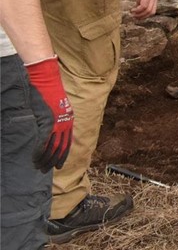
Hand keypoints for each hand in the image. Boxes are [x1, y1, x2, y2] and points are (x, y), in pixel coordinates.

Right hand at [24, 56, 73, 170]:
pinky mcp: (48, 120)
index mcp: (69, 120)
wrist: (46, 79)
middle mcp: (66, 122)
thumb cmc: (49, 91)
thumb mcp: (58, 106)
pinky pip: (45, 140)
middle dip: (53, 160)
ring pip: (53, 147)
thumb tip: (52, 129)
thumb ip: (57, 118)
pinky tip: (36, 157)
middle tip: (45, 170)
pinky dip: (40, 151)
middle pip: (61, 147)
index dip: (63, 156)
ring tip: (38, 166)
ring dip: (45, 158)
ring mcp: (57, 122)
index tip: (58, 165)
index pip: (68, 143)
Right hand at [128, 0, 157, 18]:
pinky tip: (133, 9)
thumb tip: (138, 4)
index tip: (137, 15)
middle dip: (142, 17)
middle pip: (151, 12)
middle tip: (134, 17)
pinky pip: (144, 6)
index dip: (145, 14)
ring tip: (132, 14)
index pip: (153, 9)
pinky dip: (138, 10)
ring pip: (148, 10)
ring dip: (139, 14)